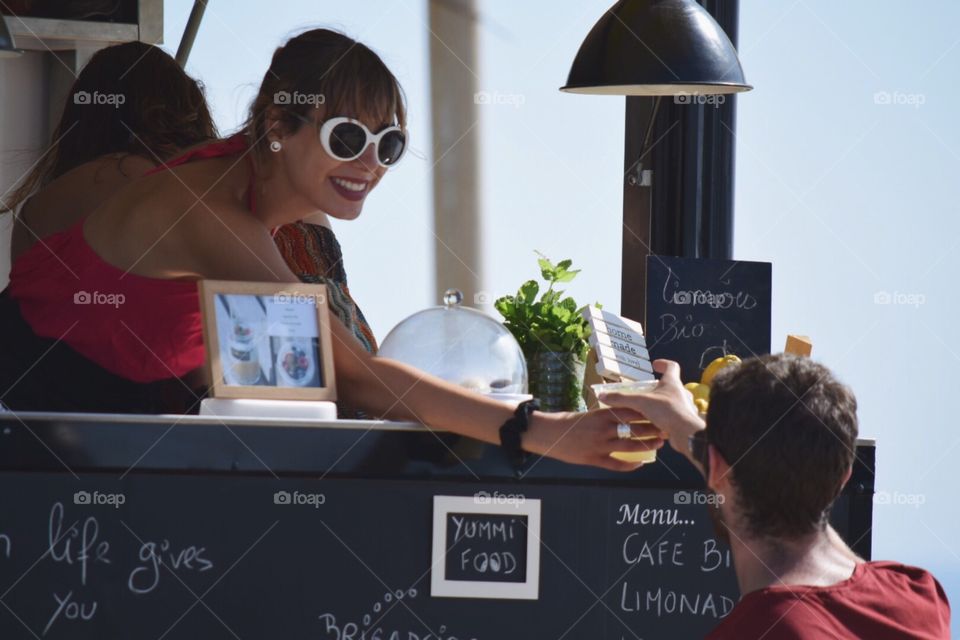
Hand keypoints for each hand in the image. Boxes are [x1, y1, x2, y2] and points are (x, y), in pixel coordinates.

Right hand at [523, 407, 665, 471]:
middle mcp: (603, 429)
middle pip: (633, 429)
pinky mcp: (594, 459)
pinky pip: (616, 464)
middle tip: (664, 428)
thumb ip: (605, 416)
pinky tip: (640, 463)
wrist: (548, 433)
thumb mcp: (588, 414)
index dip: (645, 413)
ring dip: (645, 446)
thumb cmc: (567, 422)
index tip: (658, 412)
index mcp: (601, 415)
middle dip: (651, 429)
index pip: (629, 412)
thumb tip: (623, 413)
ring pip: (629, 446)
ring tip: (658, 444)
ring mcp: (599, 445)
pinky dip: (630, 465)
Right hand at [597, 360, 704, 456]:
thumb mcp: (640, 402)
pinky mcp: (685, 422)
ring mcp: (685, 407)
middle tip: (648, 392)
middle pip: (672, 385)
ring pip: (674, 402)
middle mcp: (681, 393)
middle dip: (660, 388)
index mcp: (672, 383)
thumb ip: (621, 399)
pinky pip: (674, 417)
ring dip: (663, 404)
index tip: (654, 365)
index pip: (671, 366)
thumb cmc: (667, 411)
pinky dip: (666, 419)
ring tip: (650, 410)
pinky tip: (656, 425)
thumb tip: (603, 396)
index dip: (663, 364)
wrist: (686, 434)